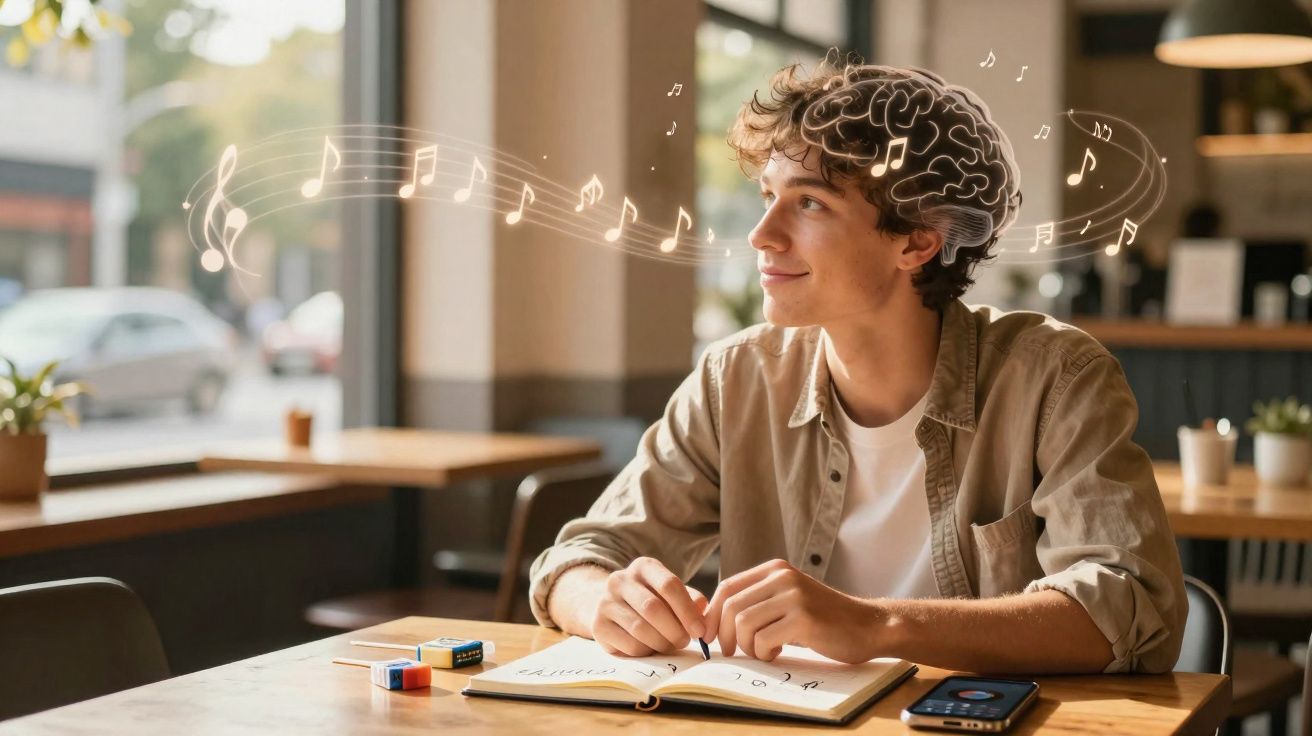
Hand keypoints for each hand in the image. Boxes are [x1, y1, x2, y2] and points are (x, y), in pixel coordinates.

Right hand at [591, 557, 707, 656]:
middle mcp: (620, 580)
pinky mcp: (598, 626)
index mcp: (644, 567)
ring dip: (662, 643)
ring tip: (670, 646)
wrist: (612, 607)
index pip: (669, 585)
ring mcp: (606, 602)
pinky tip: (651, 648)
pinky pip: (629, 645)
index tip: (700, 631)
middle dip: (675, 630)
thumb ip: (690, 600)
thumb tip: (703, 614)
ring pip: (640, 629)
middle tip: (685, 642)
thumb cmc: (651, 600)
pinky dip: (646, 652)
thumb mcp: (671, 594)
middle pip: (653, 608)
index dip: (687, 611)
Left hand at [702, 559, 879, 662]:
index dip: (712, 614)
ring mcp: (793, 595)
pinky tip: (779, 652)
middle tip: (731, 653)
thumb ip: (758, 602)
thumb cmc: (823, 620)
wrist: (867, 626)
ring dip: (748, 646)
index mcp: (775, 569)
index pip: (727, 587)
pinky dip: (765, 652)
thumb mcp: (788, 599)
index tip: (709, 637)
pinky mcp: (804, 618)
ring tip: (764, 651)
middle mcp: (782, 577)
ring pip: (744, 624)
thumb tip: (713, 621)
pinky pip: (764, 639)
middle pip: (731, 606)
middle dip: (724, 635)